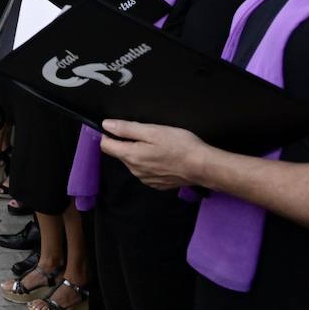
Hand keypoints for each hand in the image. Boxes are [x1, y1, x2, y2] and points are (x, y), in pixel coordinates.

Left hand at [98, 119, 213, 189]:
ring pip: (133, 163)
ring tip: (158, 146)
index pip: (106, 146)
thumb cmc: (179, 145)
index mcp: (131, 156)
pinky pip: (145, 171)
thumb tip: (106, 125)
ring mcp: (146, 180)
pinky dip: (150, 163)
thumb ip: (127, 128)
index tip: (119, 128)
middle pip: (120, 154)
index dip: (109, 135)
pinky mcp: (157, 184)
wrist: (203, 167)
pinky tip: (164, 158)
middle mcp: (135, 171)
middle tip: (147, 134)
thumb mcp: (152, 131)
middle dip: (127, 143)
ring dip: (139, 153)